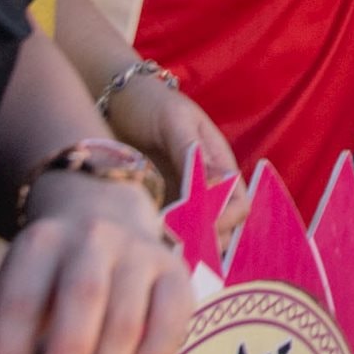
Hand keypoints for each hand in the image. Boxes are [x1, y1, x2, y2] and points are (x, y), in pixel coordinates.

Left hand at [0, 173, 190, 353]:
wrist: (108, 214)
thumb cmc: (51, 271)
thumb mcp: (14, 287)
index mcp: (43, 242)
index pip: (21, 300)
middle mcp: (94, 238)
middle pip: (84, 296)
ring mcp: (140, 252)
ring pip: (128, 317)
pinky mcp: (176, 272)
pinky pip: (172, 321)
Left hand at [102, 73, 248, 250]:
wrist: (114, 100)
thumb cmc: (150, 104)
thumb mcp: (174, 122)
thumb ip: (195, 153)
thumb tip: (222, 184)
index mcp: (218, 163)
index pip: (238, 202)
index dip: (227, 221)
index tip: (201, 228)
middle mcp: (204, 185)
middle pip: (222, 226)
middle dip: (207, 243)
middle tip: (180, 251)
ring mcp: (179, 198)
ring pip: (194, 235)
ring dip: (183, 248)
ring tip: (161, 253)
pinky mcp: (155, 206)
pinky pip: (164, 232)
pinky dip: (159, 243)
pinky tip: (145, 246)